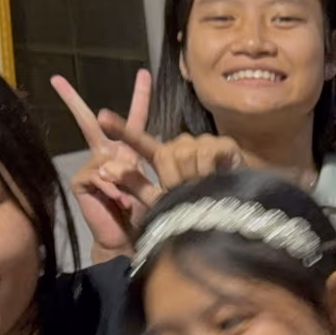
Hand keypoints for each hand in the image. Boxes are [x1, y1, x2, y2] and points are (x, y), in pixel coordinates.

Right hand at [54, 69, 152, 261]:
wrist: (126, 239)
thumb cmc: (143, 214)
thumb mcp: (148, 186)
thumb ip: (134, 170)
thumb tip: (107, 168)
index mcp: (127, 152)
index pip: (136, 119)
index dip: (140, 96)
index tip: (144, 73)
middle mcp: (107, 155)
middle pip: (91, 123)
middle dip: (73, 100)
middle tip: (57, 79)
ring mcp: (92, 168)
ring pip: (103, 159)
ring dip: (120, 182)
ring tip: (127, 201)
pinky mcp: (81, 181)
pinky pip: (96, 176)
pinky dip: (110, 190)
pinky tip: (116, 202)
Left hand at [96, 100, 245, 208]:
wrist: (233, 217)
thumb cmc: (195, 211)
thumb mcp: (159, 201)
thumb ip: (132, 183)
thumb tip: (105, 167)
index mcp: (165, 158)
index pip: (140, 142)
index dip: (123, 130)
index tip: (102, 117)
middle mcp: (182, 145)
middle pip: (164, 154)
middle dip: (171, 178)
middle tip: (183, 194)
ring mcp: (203, 142)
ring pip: (183, 155)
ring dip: (189, 178)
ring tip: (202, 189)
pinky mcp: (224, 144)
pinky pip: (205, 154)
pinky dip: (205, 170)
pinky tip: (215, 177)